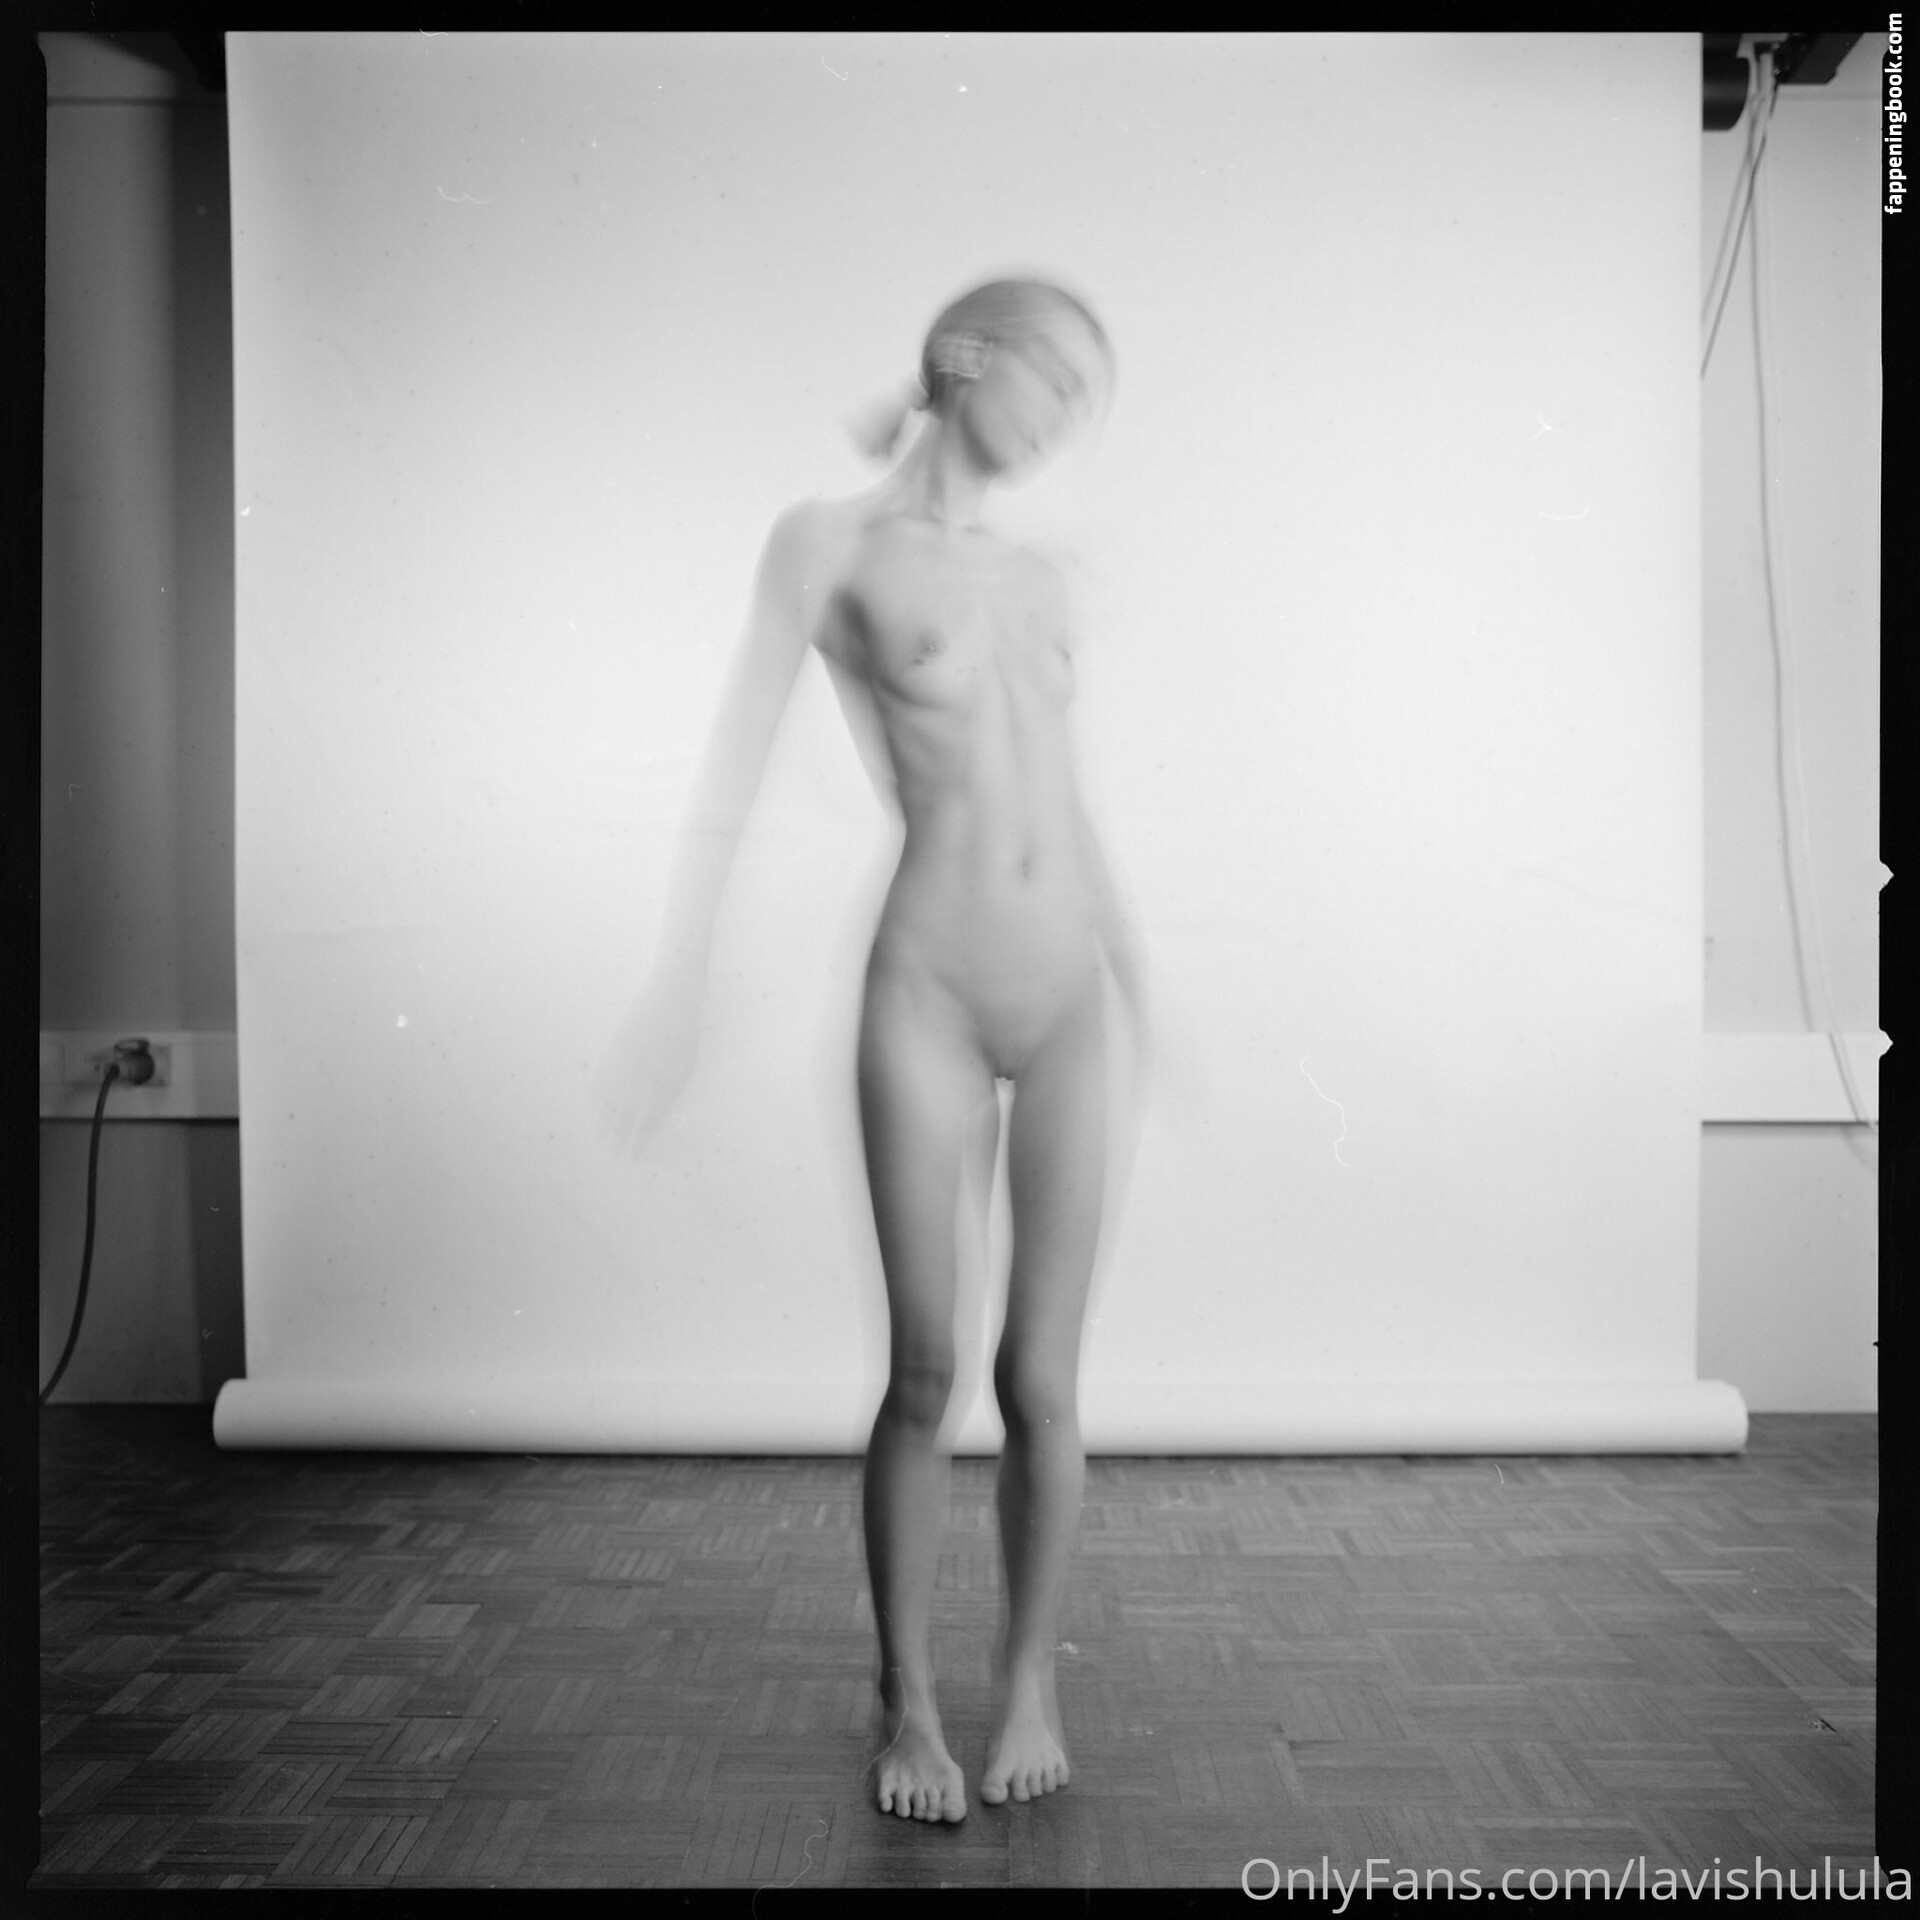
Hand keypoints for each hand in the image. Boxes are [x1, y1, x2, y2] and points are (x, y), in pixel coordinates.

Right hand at [593, 969, 702, 1155]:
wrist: (672, 997)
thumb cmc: (684, 1033)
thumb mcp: (685, 1065)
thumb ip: (669, 1091)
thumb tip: (654, 1115)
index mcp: (663, 1082)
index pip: (647, 1121)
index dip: (639, 1140)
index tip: (635, 1155)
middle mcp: (641, 1077)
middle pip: (625, 1116)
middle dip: (619, 1137)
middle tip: (614, 1153)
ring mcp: (625, 1063)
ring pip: (609, 1100)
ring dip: (604, 1121)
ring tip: (601, 1137)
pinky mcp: (614, 1049)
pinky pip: (600, 1078)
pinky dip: (596, 1095)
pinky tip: (594, 1107)